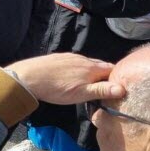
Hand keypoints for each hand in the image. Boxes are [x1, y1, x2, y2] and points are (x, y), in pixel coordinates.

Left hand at [7, 53, 121, 104]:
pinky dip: (78, 68)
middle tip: (104, 86)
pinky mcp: (58, 57)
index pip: (111, 69)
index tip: (117, 87)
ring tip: (89, 82)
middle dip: (105, 74)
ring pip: (87, 63)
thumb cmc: (56, 89)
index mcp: (91, 68)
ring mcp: (69, 57)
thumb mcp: (81, 93)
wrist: (27, 77)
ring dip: (91, 71)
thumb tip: (122, 89)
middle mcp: (83, 59)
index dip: (116, 78)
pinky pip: (74, 62)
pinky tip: (71, 76)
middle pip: (100, 65)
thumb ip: (102, 90)